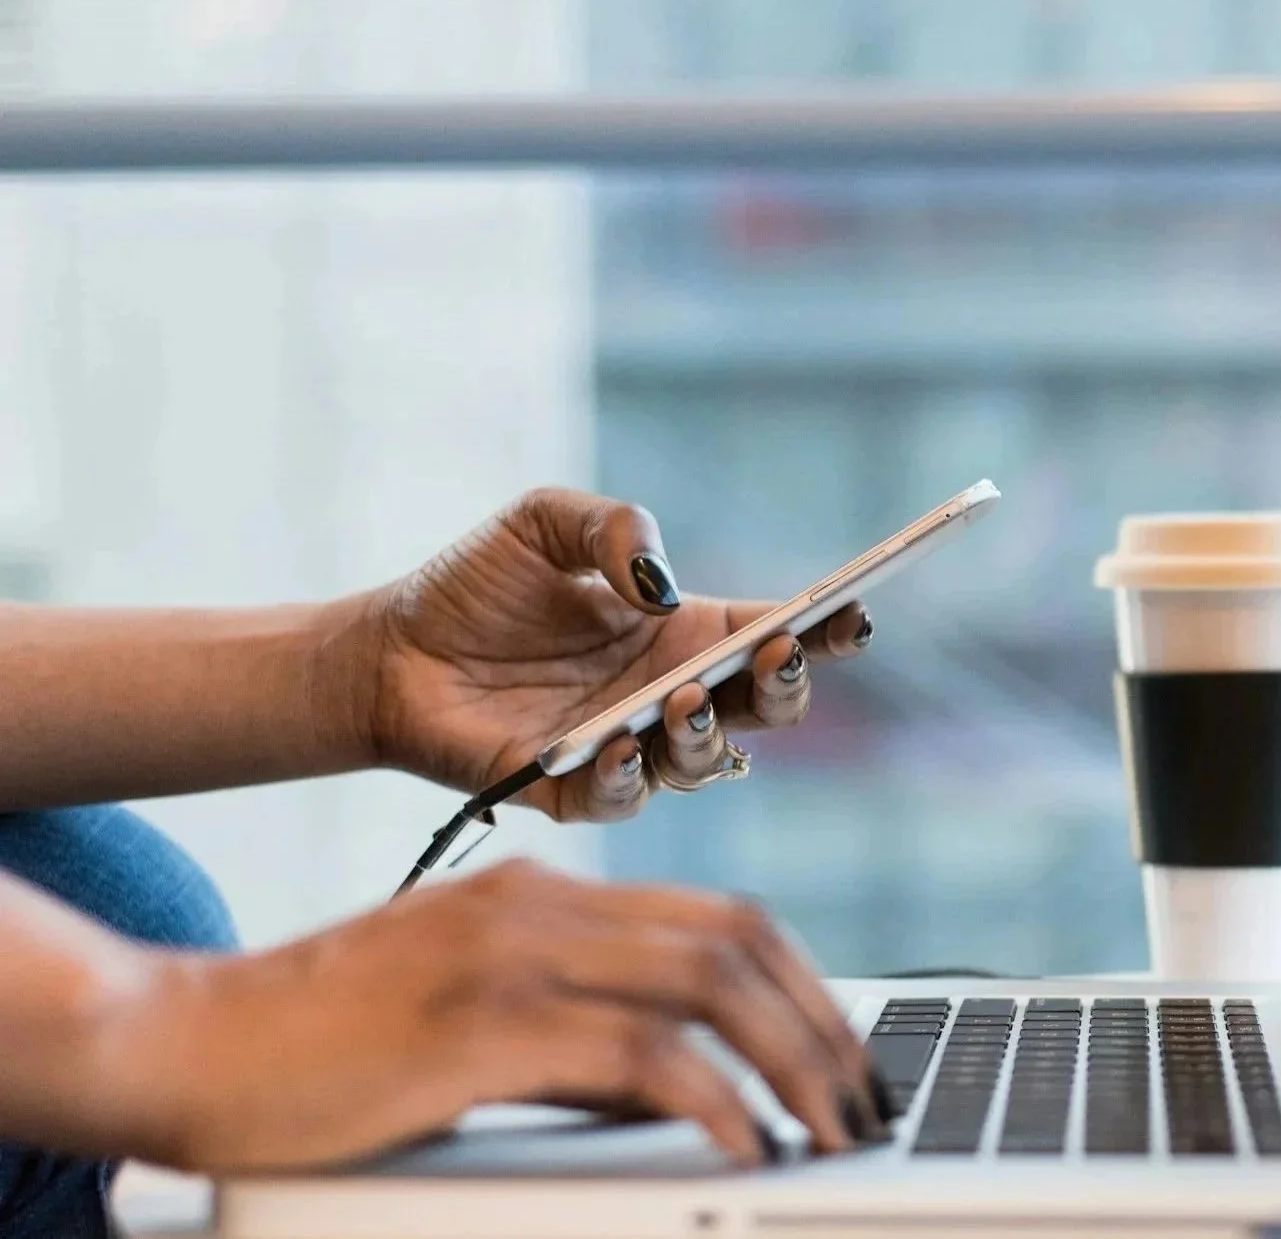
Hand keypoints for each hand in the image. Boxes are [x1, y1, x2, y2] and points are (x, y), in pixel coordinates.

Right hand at [84, 860, 882, 1170]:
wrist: (181, 1040)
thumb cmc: (320, 1046)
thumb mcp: (472, 1024)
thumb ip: (577, 1041)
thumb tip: (683, 1092)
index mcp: (545, 894)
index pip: (720, 917)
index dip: (803, 984)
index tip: (843, 1054)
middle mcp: (541, 903)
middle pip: (736, 940)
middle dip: (823, 1024)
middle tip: (864, 1100)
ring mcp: (511, 953)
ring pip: (709, 983)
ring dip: (792, 1060)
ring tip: (831, 1130)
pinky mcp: (479, 1022)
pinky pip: (638, 1053)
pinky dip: (713, 1100)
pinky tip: (744, 1144)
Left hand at [359, 488, 873, 821]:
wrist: (387, 650)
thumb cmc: (475, 585)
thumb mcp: (545, 521)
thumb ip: (613, 528)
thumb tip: (661, 584)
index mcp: (683, 632)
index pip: (776, 633)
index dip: (825, 628)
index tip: (854, 611)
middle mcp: (670, 694)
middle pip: (765, 708)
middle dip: (788, 686)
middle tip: (778, 654)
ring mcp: (629, 747)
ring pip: (706, 762)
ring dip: (708, 734)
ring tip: (683, 698)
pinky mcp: (572, 791)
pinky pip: (623, 799)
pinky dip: (630, 776)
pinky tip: (618, 742)